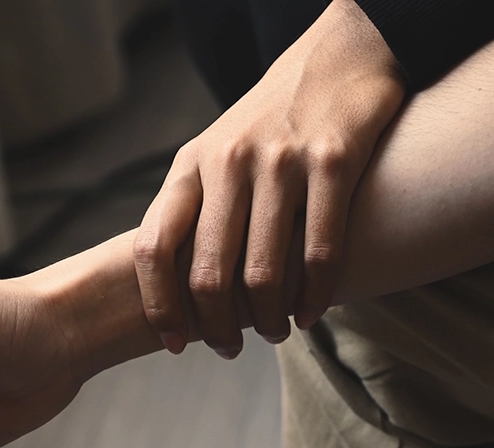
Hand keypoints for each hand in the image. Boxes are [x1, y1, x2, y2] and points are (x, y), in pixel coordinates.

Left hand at [133, 0, 403, 358]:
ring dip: (269, 319)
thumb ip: (196, 207)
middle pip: (207, 272)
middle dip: (219, 326)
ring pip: (264, 271)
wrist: (338, 53)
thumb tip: (175, 285)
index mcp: (191, 164)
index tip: (176, 342)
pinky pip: (321, 250)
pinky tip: (313, 311)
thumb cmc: (273, 119)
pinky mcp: (333, 160)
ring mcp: (280, 160)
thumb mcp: (217, 151)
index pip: (155, 247)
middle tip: (233, 348)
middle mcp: (228, 161)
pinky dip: (316, 295)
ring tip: (277, 332)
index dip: (161, 306)